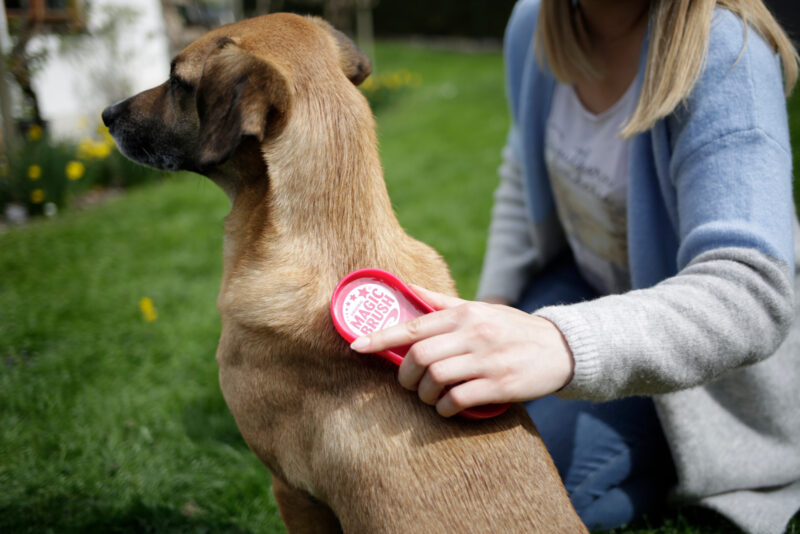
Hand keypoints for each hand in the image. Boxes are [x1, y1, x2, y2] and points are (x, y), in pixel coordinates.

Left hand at [349, 285, 574, 416]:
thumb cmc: (510, 329)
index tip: (356, 347)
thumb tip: (405, 286)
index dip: (380, 338)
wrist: (560, 349)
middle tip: (408, 383)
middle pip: (420, 356)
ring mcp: (487, 360)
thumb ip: (442, 302)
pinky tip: (448, 407)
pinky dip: (445, 408)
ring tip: (431, 396)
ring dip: (425, 394)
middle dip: (405, 375)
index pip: (413, 325)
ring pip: (436, 379)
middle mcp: (473, 334)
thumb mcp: (479, 309)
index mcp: (464, 314)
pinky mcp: (500, 385)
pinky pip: (458, 400)